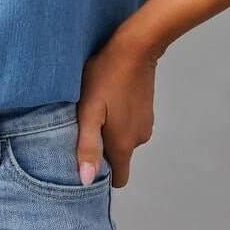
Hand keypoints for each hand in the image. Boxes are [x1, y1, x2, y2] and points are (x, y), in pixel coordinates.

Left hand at [75, 32, 161, 188]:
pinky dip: (118, 119)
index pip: (119, 178)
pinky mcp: (146, 110)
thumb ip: (88, 146)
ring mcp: (145, 124)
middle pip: (119, 158)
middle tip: (83, 127)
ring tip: (93, 111)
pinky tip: (107, 101)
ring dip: (109, 131)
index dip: (102, 176)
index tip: (86, 161)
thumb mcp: (89, 111)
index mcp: (124, 145)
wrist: (134, 48)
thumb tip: (86, 180)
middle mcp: (139, 139)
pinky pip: (129, 124)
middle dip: (102, 149)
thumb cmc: (106, 78)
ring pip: (123, 139)